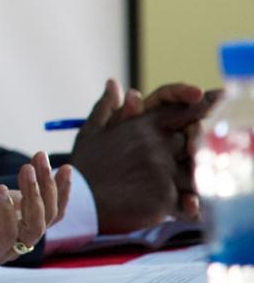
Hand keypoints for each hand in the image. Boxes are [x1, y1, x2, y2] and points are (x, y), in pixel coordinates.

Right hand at [70, 79, 216, 232]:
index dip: (197, 110)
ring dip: (189, 179)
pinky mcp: (166, 197)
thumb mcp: (91, 131)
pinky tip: (181, 206)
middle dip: (190, 150)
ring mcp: (162, 170)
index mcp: (140, 125)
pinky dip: (189, 205)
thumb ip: (107, 106)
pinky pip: (191, 201)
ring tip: (178, 187)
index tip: (210, 108)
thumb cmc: (86, 167)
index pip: (179, 111)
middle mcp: (155, 144)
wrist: (80, 203)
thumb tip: (114, 83)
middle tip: (182, 160)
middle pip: (192, 142)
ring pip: (195, 172)